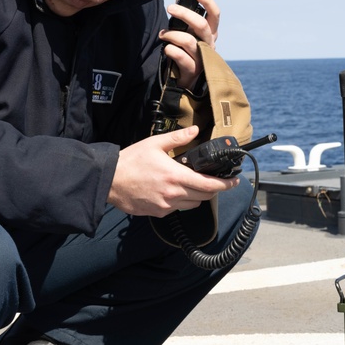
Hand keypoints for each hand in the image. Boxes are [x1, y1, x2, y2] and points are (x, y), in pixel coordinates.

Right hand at [108, 126, 238, 216]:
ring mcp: (166, 206)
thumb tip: (195, 131)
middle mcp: (174, 194)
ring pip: (192, 205)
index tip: (234, 181)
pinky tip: (173, 191)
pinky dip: (181, 201)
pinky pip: (177, 209)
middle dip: (213, 189)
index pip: (209, 185)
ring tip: (192, 184)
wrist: (110, 180)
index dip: (225, 185)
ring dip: (197, 196)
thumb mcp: (155, 144)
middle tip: (215, 181)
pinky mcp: (158, 213)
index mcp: (176, 176)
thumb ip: (178, 138)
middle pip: (204, 196)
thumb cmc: (131, 161)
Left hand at [160, 0, 219, 88]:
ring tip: (163, 34)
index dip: (208, 2)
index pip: (215, 15)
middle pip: (202, 25)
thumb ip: (184, 11)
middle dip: (185, 14)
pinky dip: (171, 50)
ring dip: (172, 34)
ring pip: (189, 41)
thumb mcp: (186, 29)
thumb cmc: (185, 49)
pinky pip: (181, 57)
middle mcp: (209, 44)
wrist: (182, 77)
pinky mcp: (193, 70)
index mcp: (210, 32)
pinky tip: (166, 48)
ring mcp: (203, 58)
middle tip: (170, 8)